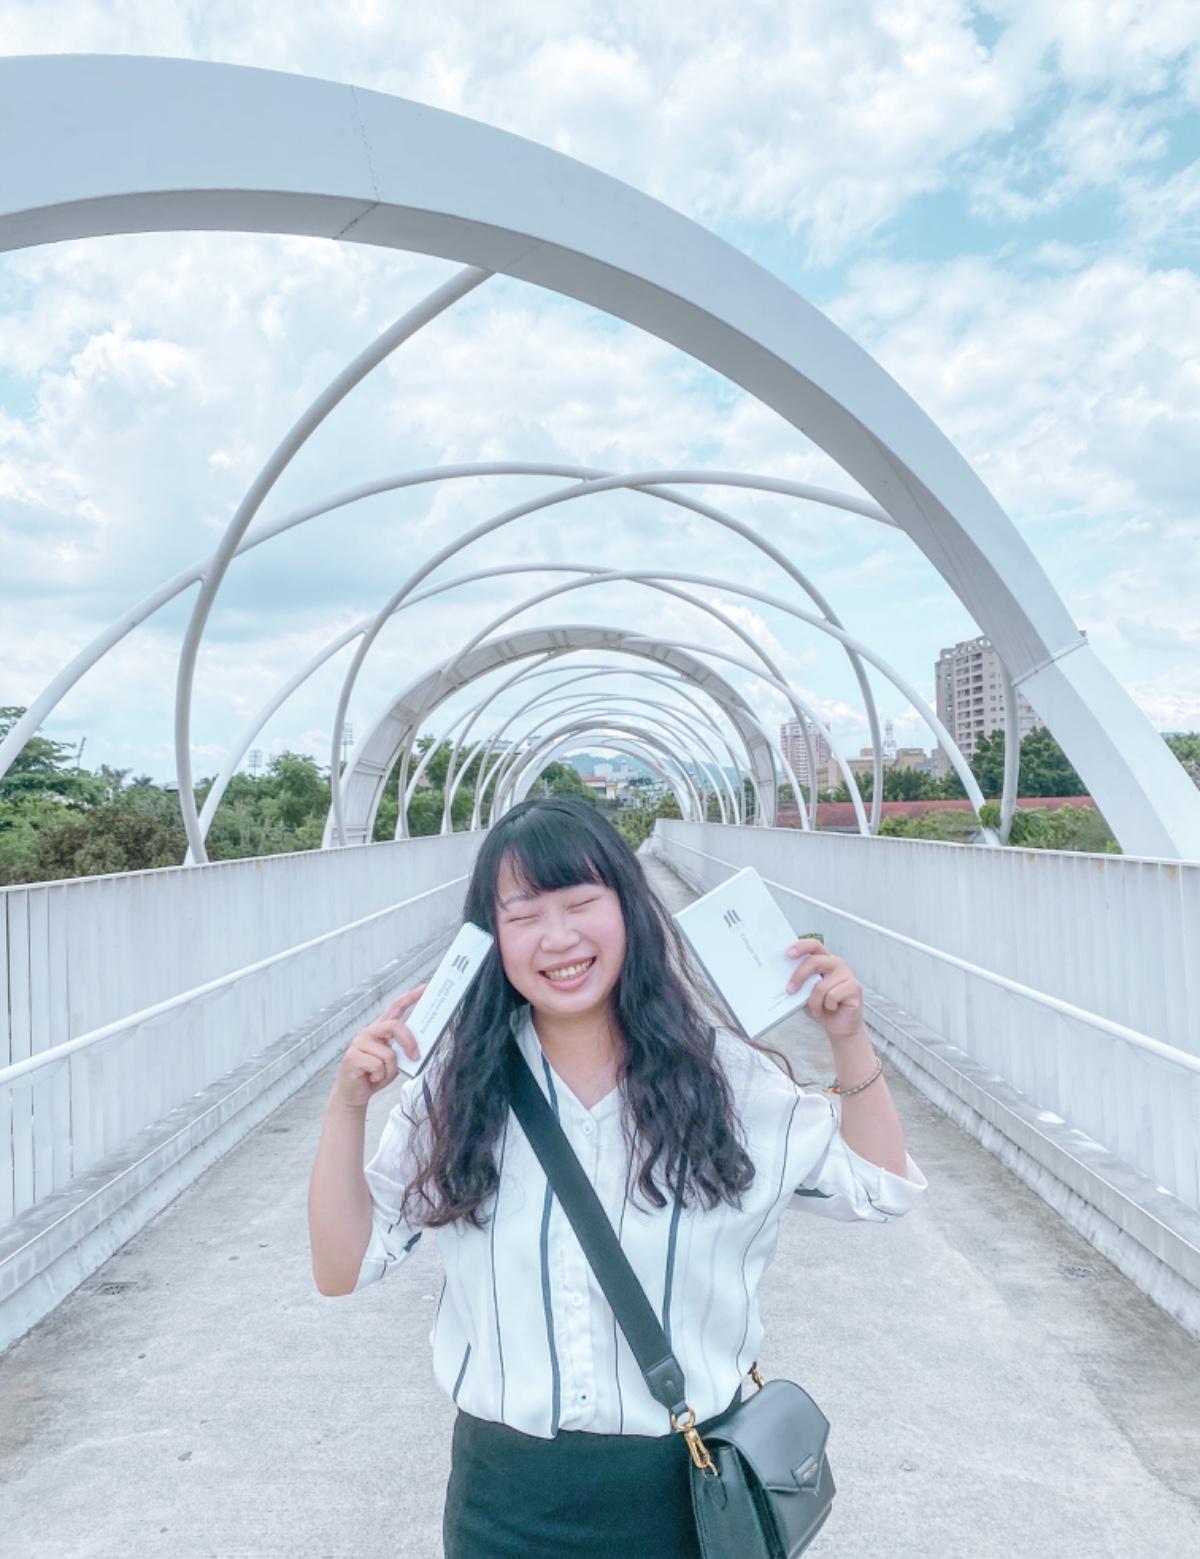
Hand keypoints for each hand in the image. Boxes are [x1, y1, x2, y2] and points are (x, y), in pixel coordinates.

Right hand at [331, 985, 426, 1108]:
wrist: (353, 1094)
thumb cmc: (375, 1075)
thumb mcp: (394, 1061)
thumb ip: (402, 1050)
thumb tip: (418, 1049)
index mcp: (380, 1029)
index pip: (395, 1007)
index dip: (411, 996)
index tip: (426, 988)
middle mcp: (369, 1032)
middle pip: (395, 1026)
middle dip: (409, 1042)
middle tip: (415, 1057)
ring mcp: (359, 1043)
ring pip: (389, 1054)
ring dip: (389, 1071)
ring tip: (379, 1076)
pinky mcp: (352, 1057)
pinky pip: (378, 1066)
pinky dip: (379, 1078)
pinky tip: (370, 1079)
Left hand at [786, 939, 864, 1042]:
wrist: (839, 1026)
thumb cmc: (822, 1007)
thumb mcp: (805, 993)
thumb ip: (798, 982)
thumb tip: (782, 977)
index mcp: (825, 960)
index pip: (814, 945)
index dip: (801, 946)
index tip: (788, 953)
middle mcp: (837, 964)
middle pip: (814, 961)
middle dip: (799, 976)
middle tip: (790, 990)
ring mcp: (848, 975)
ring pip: (821, 985)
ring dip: (815, 1002)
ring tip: (818, 1009)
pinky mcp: (855, 987)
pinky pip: (832, 996)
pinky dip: (827, 1007)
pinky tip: (832, 1008)